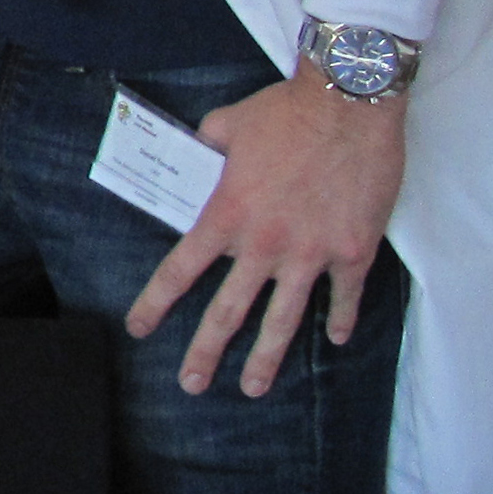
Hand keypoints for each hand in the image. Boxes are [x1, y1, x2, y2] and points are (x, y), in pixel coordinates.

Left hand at [124, 61, 406, 396]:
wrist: (348, 105)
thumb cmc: (285, 112)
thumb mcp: (227, 125)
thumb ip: (207, 147)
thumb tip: (196, 154)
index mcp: (226, 215)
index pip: (180, 270)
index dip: (156, 302)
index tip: (139, 328)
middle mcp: (263, 244)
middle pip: (227, 311)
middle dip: (205, 352)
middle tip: (190, 385)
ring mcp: (310, 254)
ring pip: (283, 320)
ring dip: (266, 358)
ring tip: (252, 388)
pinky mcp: (353, 252)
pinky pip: (345, 297)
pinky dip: (341, 319)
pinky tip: (336, 339)